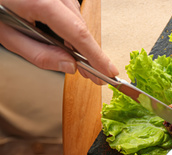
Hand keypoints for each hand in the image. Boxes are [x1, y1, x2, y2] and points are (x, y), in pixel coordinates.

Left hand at [0, 0, 118, 83]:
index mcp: (42, 3)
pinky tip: (68, 46)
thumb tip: (69, 66)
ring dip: (79, 44)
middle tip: (96, 77)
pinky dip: (72, 33)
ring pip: (78, 24)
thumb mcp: (7, 35)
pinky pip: (73, 17)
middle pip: (81, 29)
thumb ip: (39, 54)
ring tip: (83, 65)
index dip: (96, 56)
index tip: (109, 72)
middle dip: (90, 56)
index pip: (78, 34)